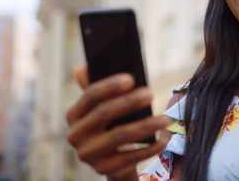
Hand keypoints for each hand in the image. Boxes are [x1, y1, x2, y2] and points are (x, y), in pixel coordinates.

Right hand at [66, 65, 169, 179]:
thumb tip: (81, 68)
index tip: (131, 79)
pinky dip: (150, 147)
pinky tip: (164, 139)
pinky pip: (130, 157)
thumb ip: (94, 85)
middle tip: (150, 94)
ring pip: (120, 136)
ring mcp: (88, 154)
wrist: (111, 158)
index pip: (90, 96)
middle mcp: (75, 135)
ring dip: (145, 126)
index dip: (110, 86)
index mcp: (73, 115)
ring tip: (165, 118)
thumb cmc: (110, 123)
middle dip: (129, 102)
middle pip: (104, 114)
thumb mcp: (102, 106)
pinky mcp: (103, 169)